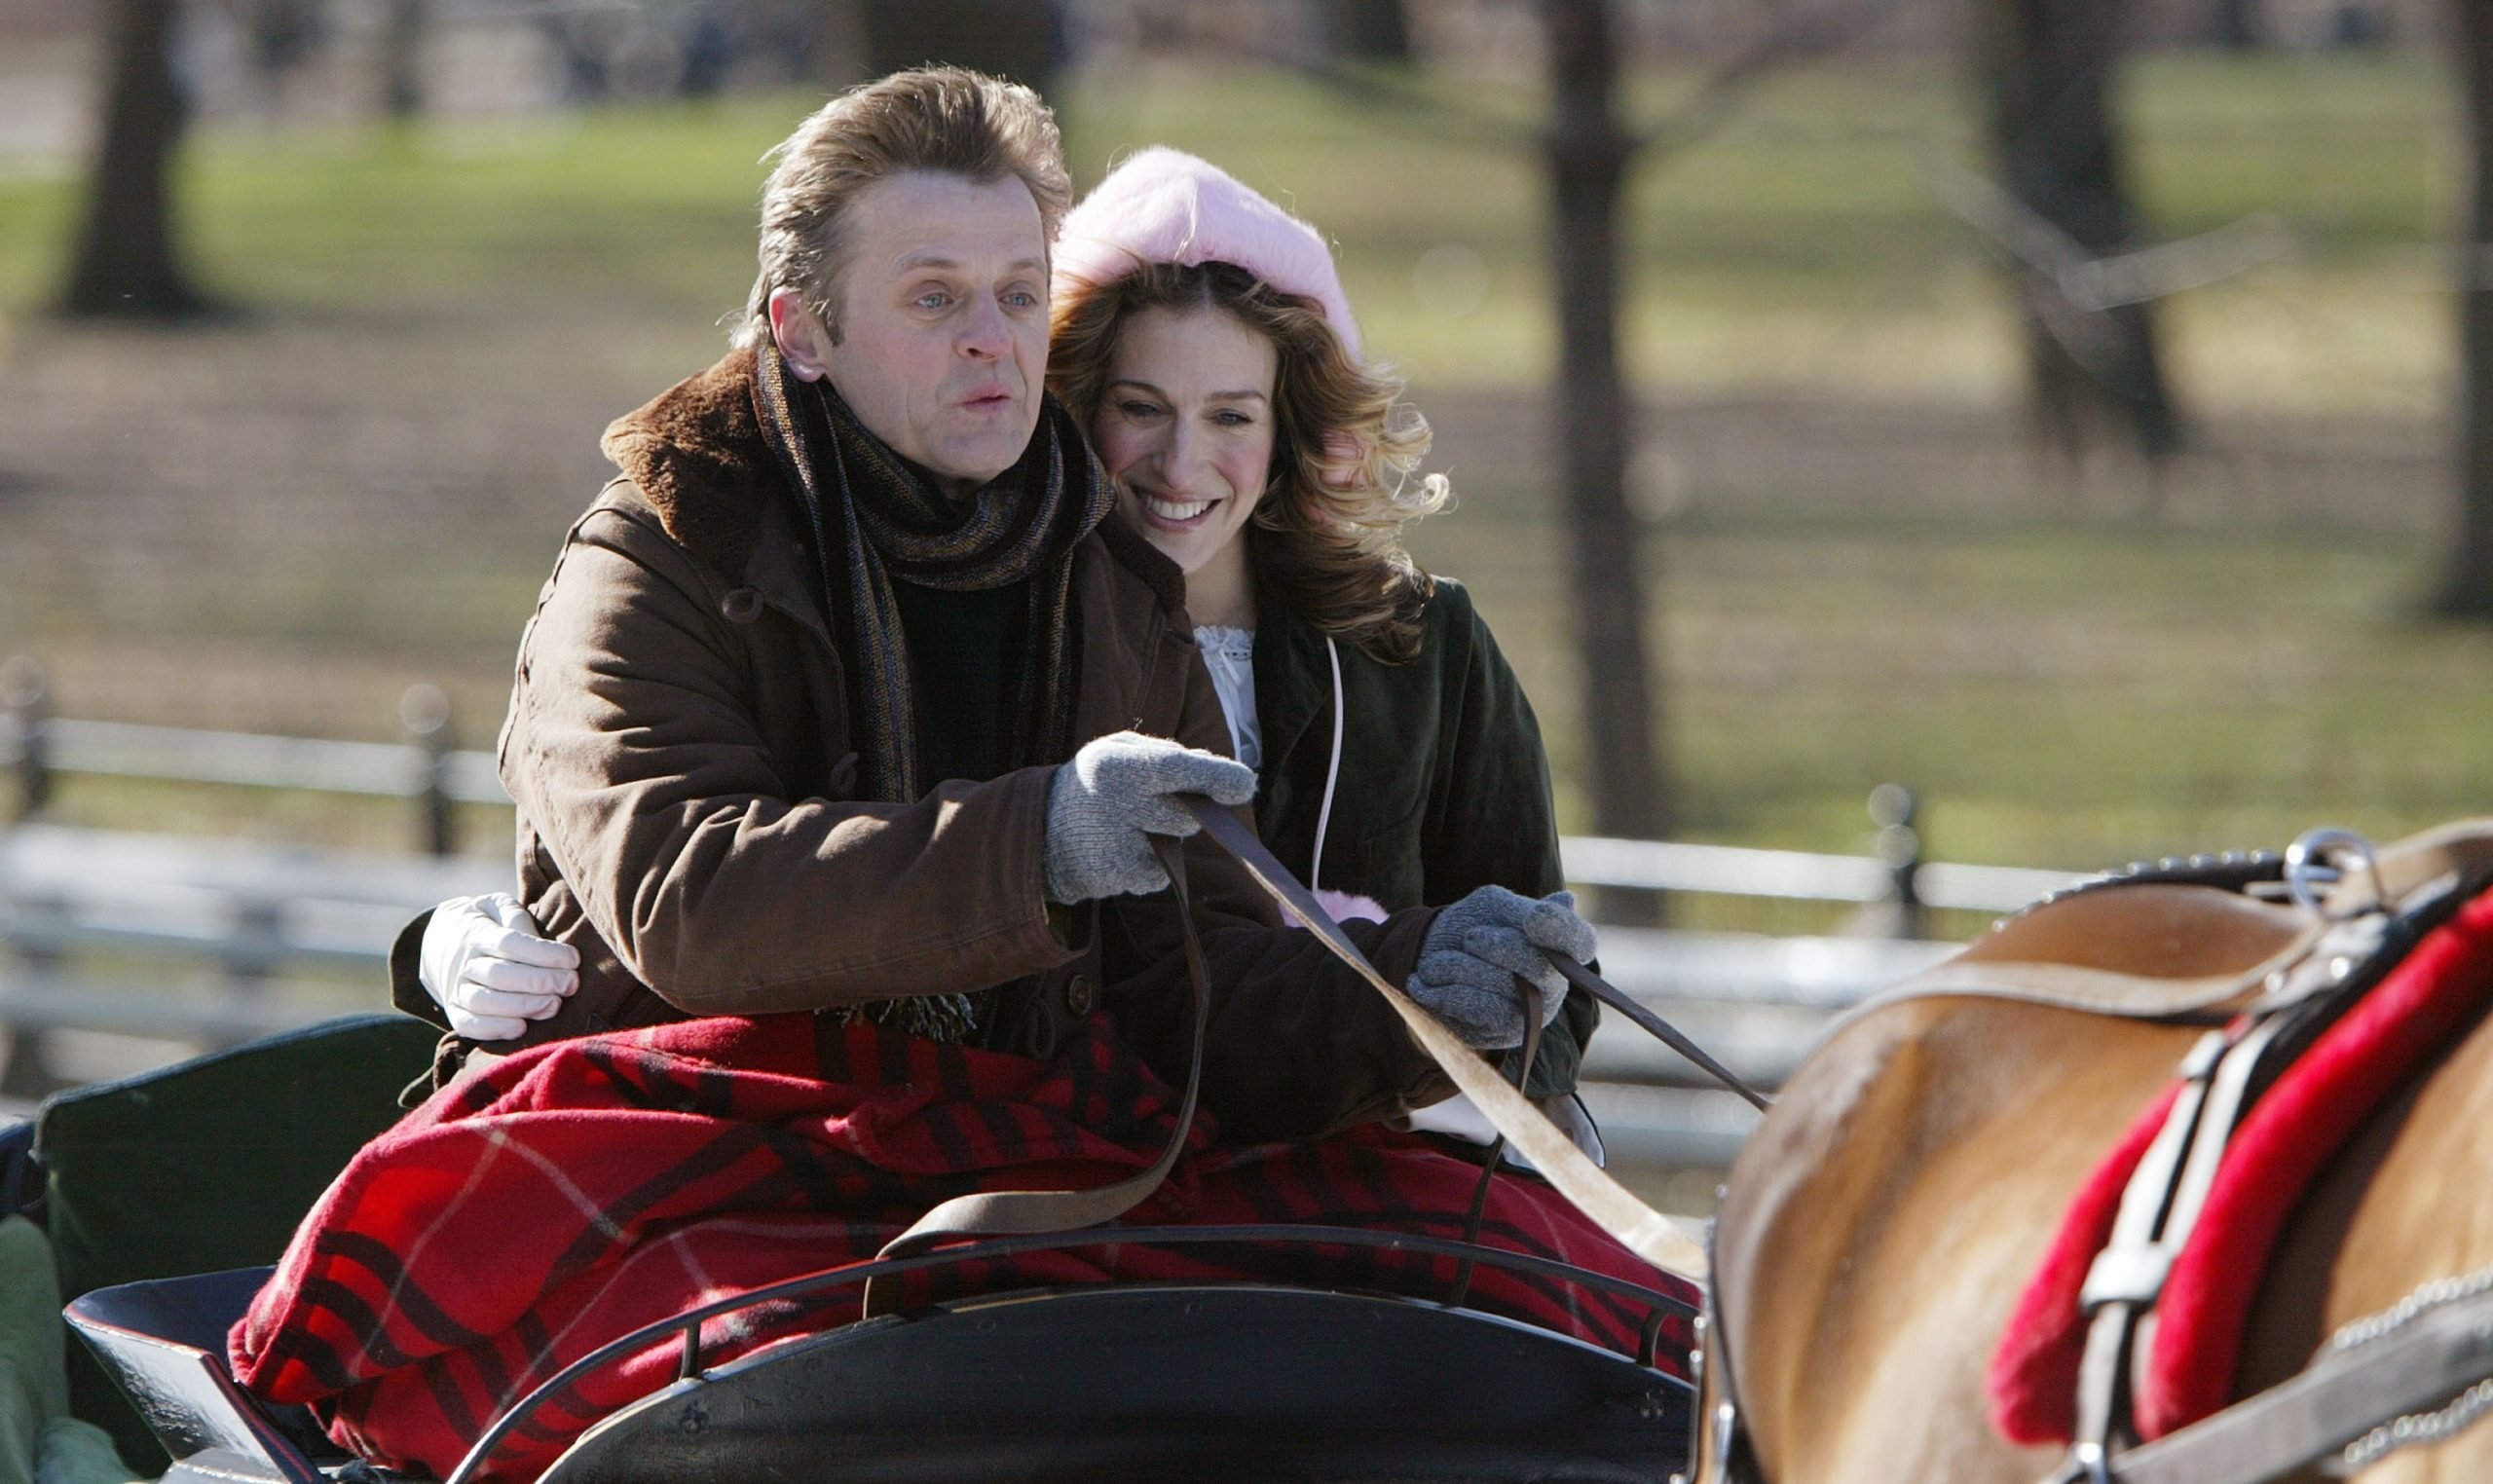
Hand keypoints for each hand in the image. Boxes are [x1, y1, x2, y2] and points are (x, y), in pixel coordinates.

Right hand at [417, 893, 580, 1040]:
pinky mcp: (455, 1011)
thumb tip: (538, 940)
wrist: (442, 942)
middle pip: (499, 974)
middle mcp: (463, 962)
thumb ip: (516, 916)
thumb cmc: (487, 923)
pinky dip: (495, 1029)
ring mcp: (456, 988)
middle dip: (540, 981)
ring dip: (523, 1007)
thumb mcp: (498, 906)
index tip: (573, 959)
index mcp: (476, 932)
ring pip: (484, 1002)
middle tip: (570, 984)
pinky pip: (469, 1025)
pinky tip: (523, 1026)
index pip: (509, 943)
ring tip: (554, 1005)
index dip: (544, 953)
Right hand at [1042, 731, 1256, 903]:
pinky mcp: (1117, 879)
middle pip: (1185, 815)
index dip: (1214, 775)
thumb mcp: (1121, 753)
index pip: (1173, 768)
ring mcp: (1114, 846)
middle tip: (1160, 802)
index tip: (1247, 784)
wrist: (1040, 833)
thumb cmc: (1097, 783)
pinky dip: (1152, 866)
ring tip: (1131, 824)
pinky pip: (1160, 875)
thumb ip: (1171, 758)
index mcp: (1113, 763)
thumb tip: (1227, 776)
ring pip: (1176, 847)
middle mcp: (1112, 804)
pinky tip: (1123, 850)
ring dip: (1168, 838)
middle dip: (1191, 811)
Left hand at [1404, 887, 1594, 1049]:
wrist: (1427, 962)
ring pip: (1500, 986)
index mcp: (1557, 947)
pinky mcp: (1499, 1034)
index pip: (1579, 941)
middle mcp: (1552, 984)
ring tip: (1433, 963)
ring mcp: (1529, 1014)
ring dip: (1456, 967)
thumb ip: (1522, 908)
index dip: (1562, 930)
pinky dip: (1442, 993)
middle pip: (1540, 966)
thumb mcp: (1492, 907)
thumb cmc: (1470, 927)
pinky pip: (1476, 1010)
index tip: (1533, 919)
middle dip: (1498, 946)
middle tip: (1469, 937)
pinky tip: (1421, 983)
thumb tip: (1567, 901)